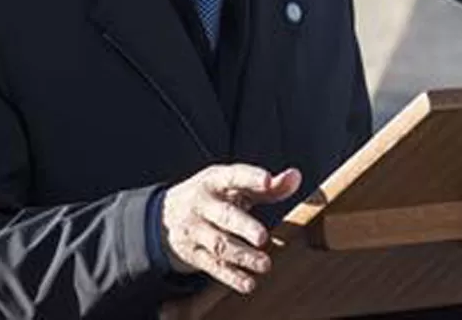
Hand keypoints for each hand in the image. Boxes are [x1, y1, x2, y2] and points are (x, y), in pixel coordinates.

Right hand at [161, 164, 301, 293]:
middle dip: (243, 226)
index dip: (250, 178)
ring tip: (265, 264)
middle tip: (262, 237)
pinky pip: (212, 266)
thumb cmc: (215, 196)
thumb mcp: (235, 186)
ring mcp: (195, 229)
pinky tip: (248, 283)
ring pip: (219, 244)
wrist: (165, 215)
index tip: (267, 181)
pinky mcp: (192, 253)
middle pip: (224, 215)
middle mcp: (202, 204)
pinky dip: (231, 276)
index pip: (233, 177)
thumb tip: (296, 177)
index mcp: (215, 181)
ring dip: (242, 256)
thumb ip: (269, 186)